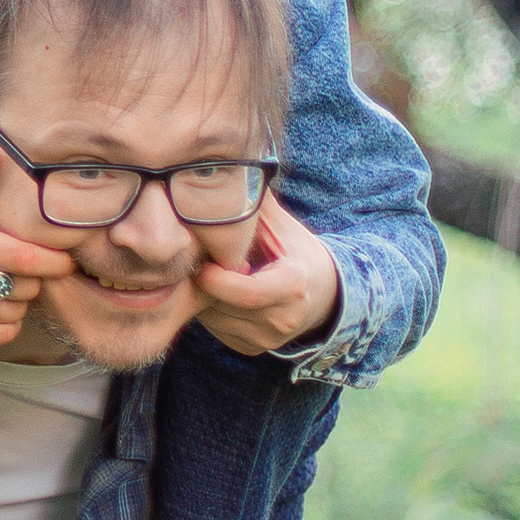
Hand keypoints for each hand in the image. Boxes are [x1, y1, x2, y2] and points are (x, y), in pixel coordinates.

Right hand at [0, 145, 67, 352]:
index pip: (23, 255)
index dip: (53, 261)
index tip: (65, 261)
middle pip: (24, 285)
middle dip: (34, 280)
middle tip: (25, 273)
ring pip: (14, 310)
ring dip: (19, 302)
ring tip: (4, 289)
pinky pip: (1, 334)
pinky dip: (7, 324)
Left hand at [193, 196, 342, 357]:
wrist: (324, 295)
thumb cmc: (297, 253)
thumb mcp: (283, 226)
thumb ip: (256, 205)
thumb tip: (228, 171)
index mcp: (293, 286)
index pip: (246, 292)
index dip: (216, 278)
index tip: (202, 259)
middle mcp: (283, 319)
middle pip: (223, 305)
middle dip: (203, 283)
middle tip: (196, 261)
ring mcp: (269, 339)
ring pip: (214, 320)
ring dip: (203, 297)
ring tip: (210, 273)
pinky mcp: (254, 349)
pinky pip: (216, 331)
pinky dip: (210, 311)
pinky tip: (219, 292)